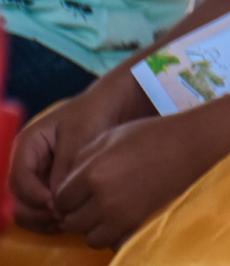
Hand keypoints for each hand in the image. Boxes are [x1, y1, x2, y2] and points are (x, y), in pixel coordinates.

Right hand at [10, 84, 134, 231]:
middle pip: (19, 197)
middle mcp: (28, 162)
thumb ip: (66, 166)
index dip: (34, 195)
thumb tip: (56, 199)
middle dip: (37, 211)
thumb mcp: (80, 135)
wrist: (110, 107)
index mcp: (28, 145)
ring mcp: (38, 175)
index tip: (56, 204)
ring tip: (68, 221)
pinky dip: (52, 217)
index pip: (19, 178)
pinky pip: (43, 208)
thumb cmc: (94, 114)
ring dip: (43, 218)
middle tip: (63, 217)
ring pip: (28, 207)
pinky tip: (71, 220)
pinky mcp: (50, 185)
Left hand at [54, 115, 207, 248]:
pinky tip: (121, 219)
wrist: (194, 145)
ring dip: (93, 227)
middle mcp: (103, 199)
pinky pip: (113, 242)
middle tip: (91, 202)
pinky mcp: (140, 225)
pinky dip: (113, 235)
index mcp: (92, 173)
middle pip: (72, 222)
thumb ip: (83, 158)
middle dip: (77, 213)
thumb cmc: (153, 135)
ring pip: (90, 238)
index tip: (78, 191)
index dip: (67, 195)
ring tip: (106, 212)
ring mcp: (123, 216)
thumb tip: (68, 181)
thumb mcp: (111, 136)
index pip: (60, 199)